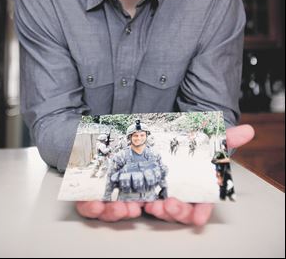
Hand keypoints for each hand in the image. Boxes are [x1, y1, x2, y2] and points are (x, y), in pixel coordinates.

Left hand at [76, 124, 254, 224]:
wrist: (133, 130)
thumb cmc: (168, 140)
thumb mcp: (193, 136)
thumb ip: (220, 136)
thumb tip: (248, 130)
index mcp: (178, 185)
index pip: (192, 207)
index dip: (193, 213)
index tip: (194, 214)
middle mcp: (156, 191)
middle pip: (164, 213)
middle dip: (166, 213)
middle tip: (163, 204)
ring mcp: (132, 191)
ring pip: (132, 212)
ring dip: (128, 214)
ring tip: (126, 206)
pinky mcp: (109, 188)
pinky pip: (101, 204)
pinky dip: (97, 207)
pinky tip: (97, 203)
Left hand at [144, 123, 254, 225]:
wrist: (171, 139)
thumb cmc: (194, 148)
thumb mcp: (208, 141)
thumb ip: (227, 138)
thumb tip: (248, 130)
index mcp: (200, 190)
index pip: (203, 206)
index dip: (201, 213)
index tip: (199, 218)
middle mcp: (183, 195)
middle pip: (183, 211)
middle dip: (178, 212)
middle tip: (171, 205)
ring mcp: (166, 194)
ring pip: (165, 210)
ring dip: (161, 211)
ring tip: (155, 205)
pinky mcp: (151, 190)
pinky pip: (148, 201)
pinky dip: (146, 203)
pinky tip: (144, 201)